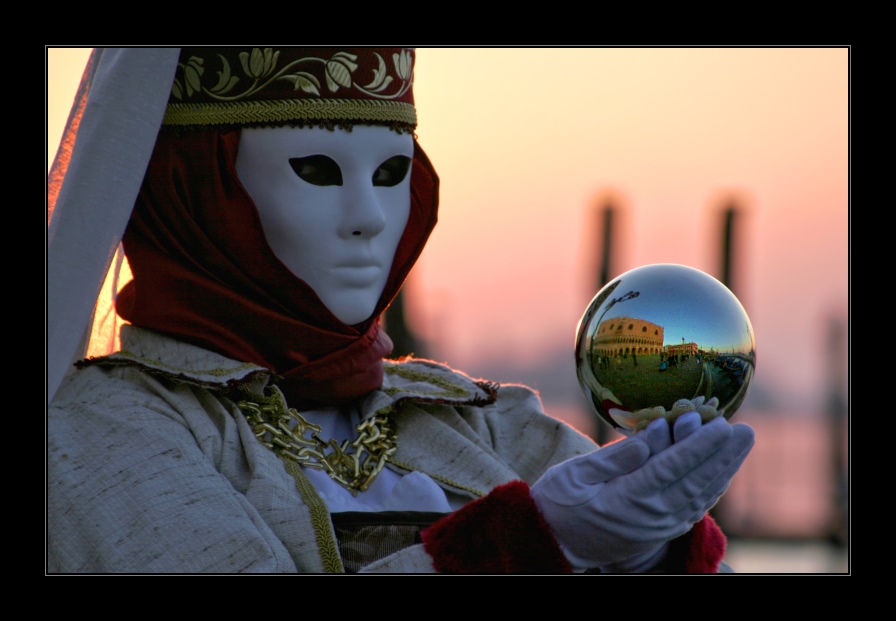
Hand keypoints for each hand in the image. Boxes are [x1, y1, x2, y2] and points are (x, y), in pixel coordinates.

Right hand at [531, 413, 753, 571]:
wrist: (553, 542)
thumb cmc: (557, 502)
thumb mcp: (573, 474)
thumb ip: (612, 458)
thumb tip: (648, 439)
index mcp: (626, 499)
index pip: (671, 469)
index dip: (698, 447)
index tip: (720, 426)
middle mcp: (649, 516)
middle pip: (695, 483)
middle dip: (723, 455)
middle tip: (746, 431)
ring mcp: (658, 527)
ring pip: (700, 496)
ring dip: (724, 469)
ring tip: (741, 444)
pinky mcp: (660, 530)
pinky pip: (693, 508)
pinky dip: (712, 487)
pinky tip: (723, 470)